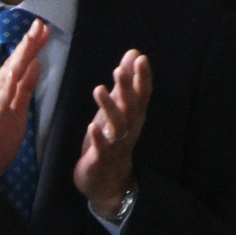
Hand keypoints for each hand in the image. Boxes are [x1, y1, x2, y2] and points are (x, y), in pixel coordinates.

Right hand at [0, 17, 46, 181]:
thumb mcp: (16, 112)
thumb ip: (24, 90)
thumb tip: (34, 66)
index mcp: (0, 91)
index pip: (18, 64)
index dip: (30, 46)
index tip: (42, 30)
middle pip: (14, 63)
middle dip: (28, 43)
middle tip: (40, 24)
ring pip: (8, 75)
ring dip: (19, 55)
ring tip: (31, 37)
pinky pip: (1, 97)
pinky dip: (8, 82)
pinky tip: (16, 69)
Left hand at [74, 49, 150, 217]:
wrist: (108, 182)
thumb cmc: (112, 140)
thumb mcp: (119, 109)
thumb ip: (126, 82)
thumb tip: (134, 53)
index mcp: (134, 116)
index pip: (142, 94)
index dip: (143, 77)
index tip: (141, 58)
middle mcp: (129, 129)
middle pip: (131, 107)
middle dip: (126, 89)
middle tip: (118, 70)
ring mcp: (116, 146)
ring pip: (117, 126)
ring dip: (109, 108)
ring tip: (98, 90)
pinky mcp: (101, 160)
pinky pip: (102, 149)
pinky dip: (99, 138)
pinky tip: (92, 127)